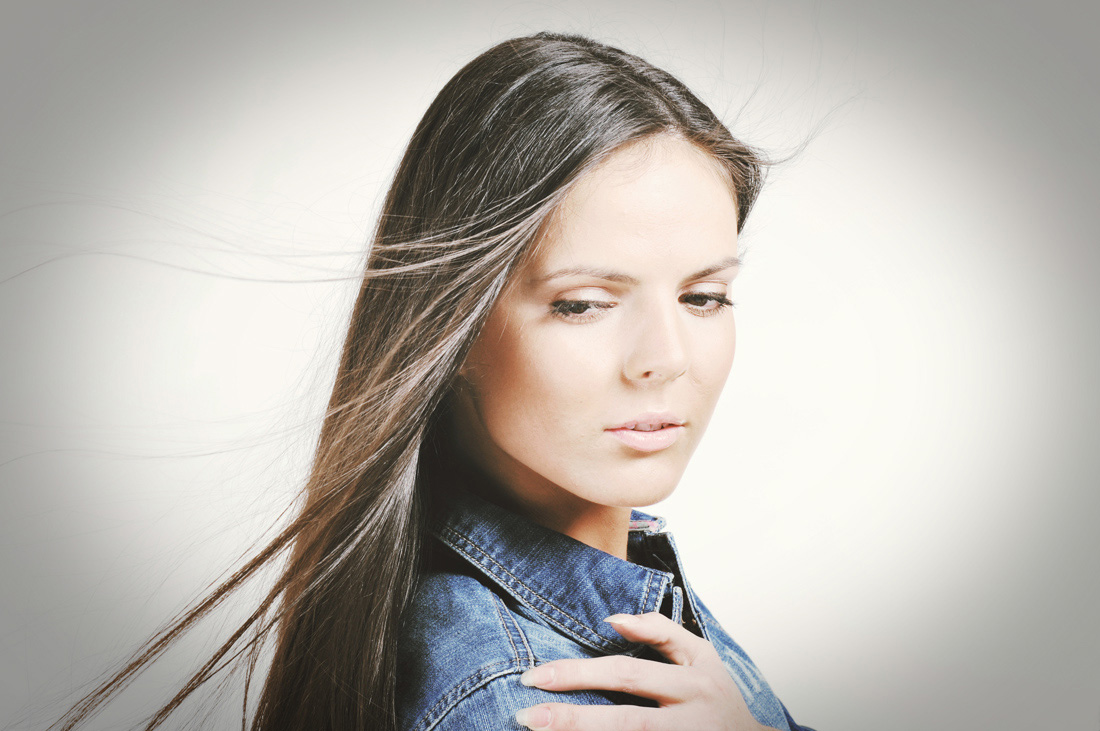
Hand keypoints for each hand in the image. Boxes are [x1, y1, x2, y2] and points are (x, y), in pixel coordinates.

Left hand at [514, 612, 775, 730]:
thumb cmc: (717, 699)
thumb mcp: (702, 656)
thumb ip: (661, 631)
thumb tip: (613, 619)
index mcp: (694, 681)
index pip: (627, 674)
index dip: (580, 674)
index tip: (536, 675)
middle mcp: (689, 718)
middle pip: (624, 720)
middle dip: (570, 717)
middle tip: (524, 711)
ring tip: (536, 729)